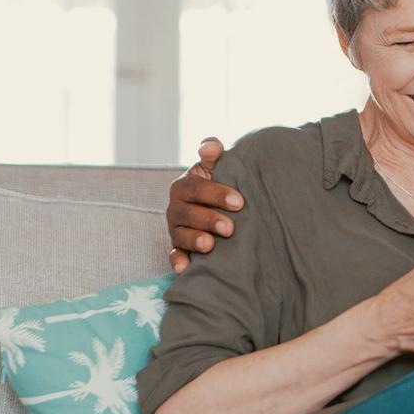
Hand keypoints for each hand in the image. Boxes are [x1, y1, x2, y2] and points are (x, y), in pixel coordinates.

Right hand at [167, 137, 244, 272]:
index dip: (216, 194)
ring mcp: (176, 229)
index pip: (196, 188)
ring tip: (209, 245)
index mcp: (184, 186)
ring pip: (180, 235)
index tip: (239, 202)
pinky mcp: (179, 248)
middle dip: (208, 220)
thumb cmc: (220, 185)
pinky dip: (178, 262)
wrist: (218, 207)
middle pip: (188, 213)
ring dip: (194, 240)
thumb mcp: (217, 167)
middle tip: (230, 228)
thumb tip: (209, 146)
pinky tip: (185, 268)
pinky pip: (174, 255)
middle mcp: (176, 208)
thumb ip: (214, 154)